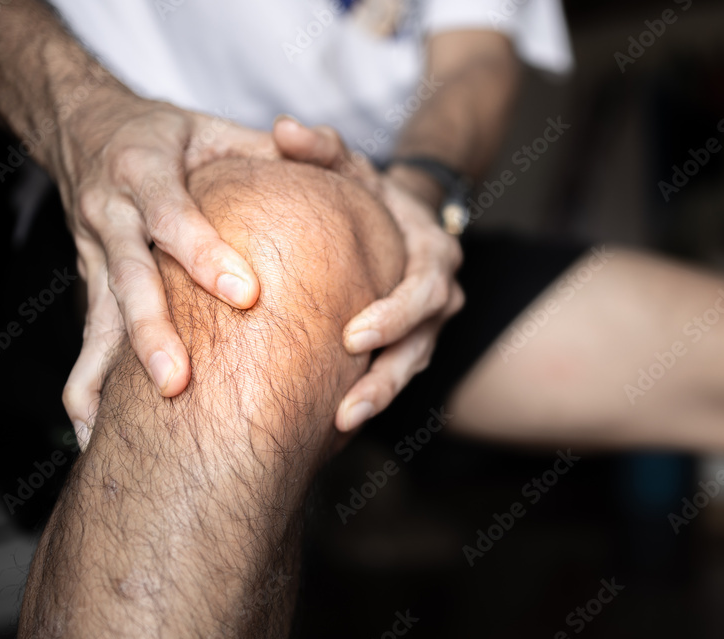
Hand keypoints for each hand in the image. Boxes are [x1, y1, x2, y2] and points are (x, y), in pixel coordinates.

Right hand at [60, 90, 277, 447]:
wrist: (81, 126)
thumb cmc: (165, 131)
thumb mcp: (212, 128)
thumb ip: (266, 151)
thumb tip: (334, 171)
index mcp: (145, 170)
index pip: (176, 218)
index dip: (206, 256)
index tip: (247, 295)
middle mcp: (112, 213)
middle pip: (129, 280)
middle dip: (152, 334)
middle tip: (178, 384)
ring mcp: (93, 252)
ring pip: (100, 318)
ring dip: (110, 376)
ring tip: (115, 434)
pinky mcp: (89, 282)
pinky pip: (89, 338)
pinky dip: (87, 386)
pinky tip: (94, 431)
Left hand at [273, 120, 464, 431]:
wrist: (394, 215)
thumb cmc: (366, 190)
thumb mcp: (347, 163)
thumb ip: (319, 147)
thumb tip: (282, 129)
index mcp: (433, 254)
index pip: (425, 290)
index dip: (394, 316)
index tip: (353, 336)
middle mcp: (441, 295)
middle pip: (423, 344)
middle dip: (387, 376)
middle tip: (347, 407)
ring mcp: (430, 325)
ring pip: (412, 368)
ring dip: (379, 397)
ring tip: (339, 424)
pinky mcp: (410, 344)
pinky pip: (395, 373)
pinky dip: (370, 393)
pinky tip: (330, 421)